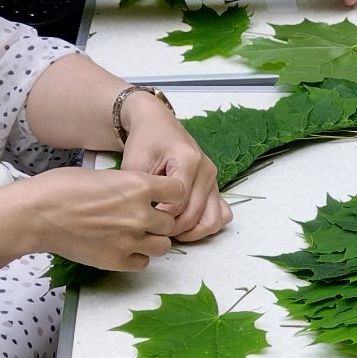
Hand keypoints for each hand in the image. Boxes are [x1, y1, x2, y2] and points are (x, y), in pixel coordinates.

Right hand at [18, 164, 184, 271]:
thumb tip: (141, 195)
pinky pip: (143, 263)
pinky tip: (122, 248)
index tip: (160, 197)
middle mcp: (140, 214)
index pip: (178, 191)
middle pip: (170, 222)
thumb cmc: (61, 188)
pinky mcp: (116, 261)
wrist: (36, 215)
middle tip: (141, 218)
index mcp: (138, 186)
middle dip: (158, 220)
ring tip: (134, 235)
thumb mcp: (104, 175)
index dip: (169, 195)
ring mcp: (130, 241)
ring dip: (152, 240)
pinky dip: (136, 257)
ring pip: (163, 246)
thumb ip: (129, 187)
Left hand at [118, 101, 228, 241]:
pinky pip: (221, 215)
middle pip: (194, 214)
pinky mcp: (216, 187)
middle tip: (153, 228)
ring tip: (170, 230)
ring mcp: (214, 179)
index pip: (178, 202)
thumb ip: (142, 191)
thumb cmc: (144, 142)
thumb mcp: (135, 164)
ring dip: (192, 232)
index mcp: (188, 159)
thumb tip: (149, 220)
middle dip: (173, 228)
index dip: (160, 216)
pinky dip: (205, 226)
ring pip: (212, 220)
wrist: (157, 125)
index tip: (145, 217)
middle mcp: (206, 169)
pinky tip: (186, 225)